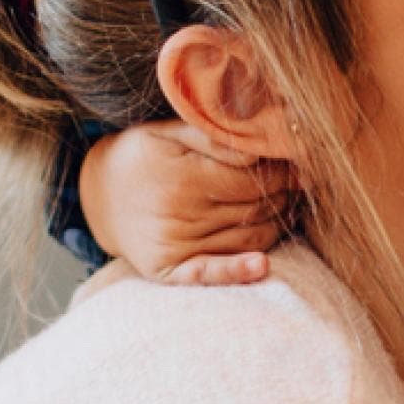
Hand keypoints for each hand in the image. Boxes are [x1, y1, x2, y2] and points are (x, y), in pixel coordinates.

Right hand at [80, 121, 296, 284]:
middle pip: (253, 207)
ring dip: (276, 222)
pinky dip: (237, 271)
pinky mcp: (170, 269)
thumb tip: (257, 142)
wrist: (98, 195)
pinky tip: (261, 267)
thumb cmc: (142, 155)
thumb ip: (210, 132)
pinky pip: (209, 273)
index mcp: (181, 176)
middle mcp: (178, 214)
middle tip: (304, 181)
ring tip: (290, 204)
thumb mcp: (167, 130)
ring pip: (245, 237)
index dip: (283, 171)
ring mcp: (175, 245)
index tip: (304, 161)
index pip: (251, 178)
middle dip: (285, 193)